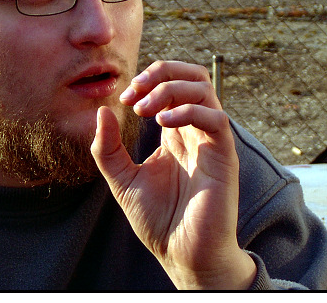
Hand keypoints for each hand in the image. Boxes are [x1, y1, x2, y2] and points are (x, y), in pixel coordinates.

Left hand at [91, 61, 256, 288]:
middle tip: (135, 92)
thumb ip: (107, 147)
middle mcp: (195, 130)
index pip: (171, 83)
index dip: (147, 80)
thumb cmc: (156, 219)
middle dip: (162, 72)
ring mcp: (211, 141)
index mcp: (175, 131)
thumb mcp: (121, 178)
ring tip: (145, 111)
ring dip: (170, 89)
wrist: (180, 253)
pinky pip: (217, 120)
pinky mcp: (224, 157)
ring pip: (204, 90)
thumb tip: (102, 111)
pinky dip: (189, 112)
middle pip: (193, 76)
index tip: (123, 99)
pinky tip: (162, 124)